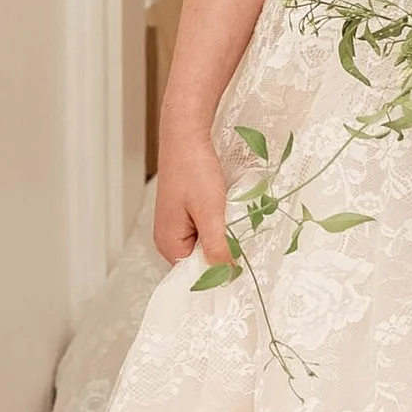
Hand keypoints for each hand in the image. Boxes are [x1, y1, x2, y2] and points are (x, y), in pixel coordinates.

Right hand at [153, 117, 233, 269]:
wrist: (186, 136)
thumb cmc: (193, 170)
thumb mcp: (210, 213)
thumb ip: (217, 247)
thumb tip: (228, 275)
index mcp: (169, 244)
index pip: (196, 274)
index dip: (220, 272)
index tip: (242, 267)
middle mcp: (168, 238)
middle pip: (201, 260)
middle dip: (223, 252)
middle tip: (243, 240)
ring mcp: (176, 225)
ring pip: (206, 243)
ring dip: (223, 236)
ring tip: (234, 221)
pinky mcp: (185, 213)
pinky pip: (205, 229)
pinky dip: (219, 224)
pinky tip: (228, 211)